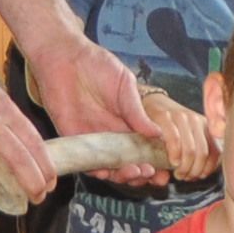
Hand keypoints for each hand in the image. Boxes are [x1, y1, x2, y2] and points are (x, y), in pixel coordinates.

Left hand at [26, 30, 167, 186]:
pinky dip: (98, 171)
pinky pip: (86, 163)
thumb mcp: (125, 86)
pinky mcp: (73, 140)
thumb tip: (159, 134)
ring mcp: (93, 140)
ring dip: (124, 175)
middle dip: (144, 173)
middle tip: (153, 174)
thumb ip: (137, 111)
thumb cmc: (97, 65)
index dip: (156, 160)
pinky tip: (109, 171)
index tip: (169, 168)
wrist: (64, 57)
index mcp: (127, 122)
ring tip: (137, 172)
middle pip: (130, 163)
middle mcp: (112, 135)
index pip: (145, 148)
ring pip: (111, 167)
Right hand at [141, 92, 214, 182]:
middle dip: (194, 171)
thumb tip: (200, 175)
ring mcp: (182, 117)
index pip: (216, 152)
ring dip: (184, 167)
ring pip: (191, 149)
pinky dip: (175, 155)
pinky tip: (173, 161)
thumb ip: (195, 156)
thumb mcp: (186, 139)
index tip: (198, 176)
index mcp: (206, 126)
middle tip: (185, 176)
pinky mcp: (165, 116)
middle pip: (203, 153)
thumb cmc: (168, 127)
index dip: (207, 169)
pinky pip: (174, 140)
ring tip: (178, 172)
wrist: (151, 104)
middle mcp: (196, 120)